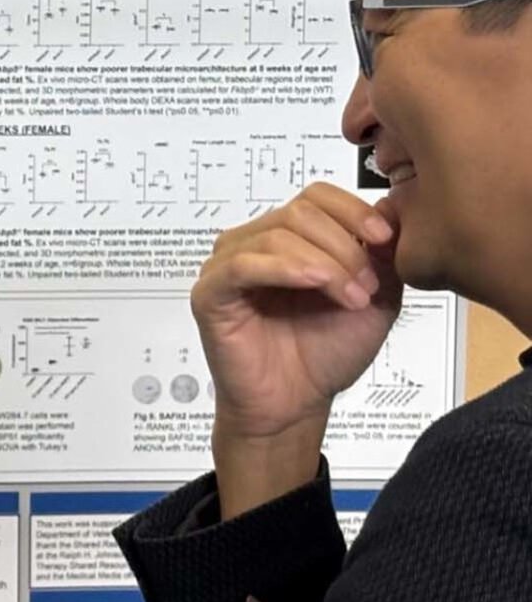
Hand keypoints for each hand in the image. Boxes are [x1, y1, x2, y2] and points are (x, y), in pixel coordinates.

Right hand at [193, 183, 401, 439]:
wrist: (296, 404)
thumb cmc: (326, 354)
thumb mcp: (377, 296)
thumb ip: (382, 254)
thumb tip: (391, 207)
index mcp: (290, 239)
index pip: (315, 196)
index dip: (352, 210)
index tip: (385, 238)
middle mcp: (255, 245)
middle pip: (299, 212)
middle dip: (344, 245)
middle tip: (367, 285)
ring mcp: (228, 267)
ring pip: (275, 235)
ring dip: (325, 263)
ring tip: (351, 299)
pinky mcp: (210, 293)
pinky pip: (242, 265)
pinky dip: (285, 269)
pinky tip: (316, 285)